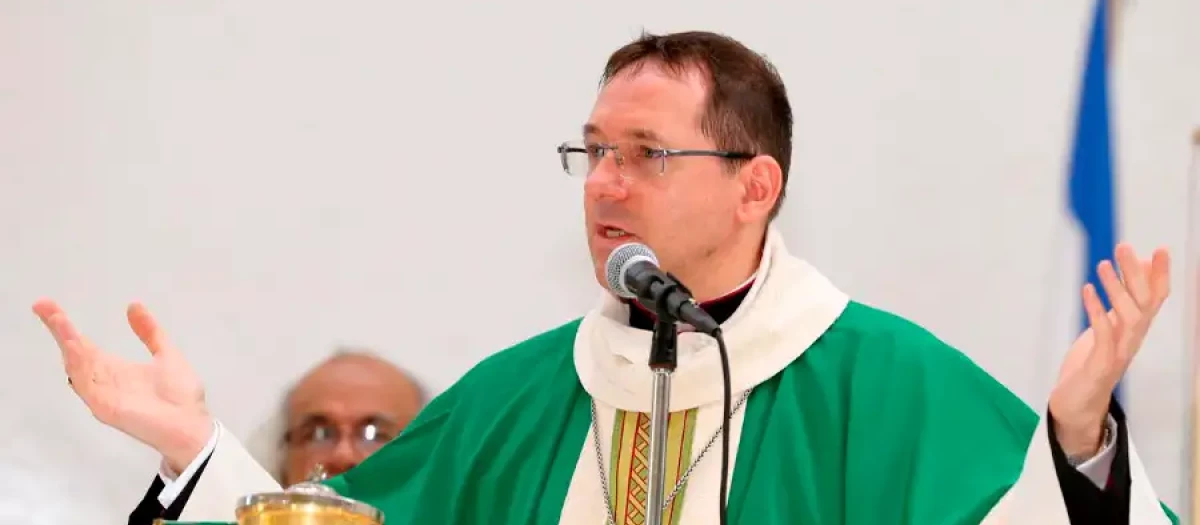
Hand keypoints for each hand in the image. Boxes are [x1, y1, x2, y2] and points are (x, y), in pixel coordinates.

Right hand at [33, 299, 213, 471]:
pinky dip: (80, 366)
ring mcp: (103, 395)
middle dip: (59, 329)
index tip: (48, 306)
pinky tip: (74, 347)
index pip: (84, 345)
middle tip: (43, 305)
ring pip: (78, 366)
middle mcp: (104, 381)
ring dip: (68, 343)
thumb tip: (134, 306)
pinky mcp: (106, 408)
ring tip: (58, 320)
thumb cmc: (180, 396)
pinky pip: (88, 386)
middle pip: (75, 353)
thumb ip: (151, 332)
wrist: (192, 426)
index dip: (66, 327)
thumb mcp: (166, 354)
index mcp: (116, 370)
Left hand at [1049, 244, 1169, 457]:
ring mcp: (1118, 353)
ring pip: (1127, 317)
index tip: (1160, 249)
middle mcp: (1132, 340)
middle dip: (1136, 274)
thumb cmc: (1091, 364)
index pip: (1155, 300)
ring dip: (1116, 289)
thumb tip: (1130, 275)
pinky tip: (1087, 290)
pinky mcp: (1100, 365)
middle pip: (1144, 303)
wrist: (1077, 406)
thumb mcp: (1108, 329)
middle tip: (1124, 247)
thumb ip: (1119, 304)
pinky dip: (1096, 311)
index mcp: (1135, 331)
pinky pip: (1103, 335)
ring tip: (1102, 265)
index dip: (1159, 276)